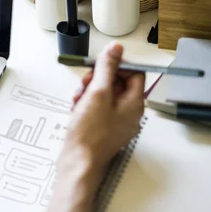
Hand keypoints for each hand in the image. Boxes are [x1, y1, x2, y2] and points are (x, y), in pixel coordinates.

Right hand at [64, 42, 144, 169]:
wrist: (77, 162)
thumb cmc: (89, 132)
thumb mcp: (97, 93)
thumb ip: (107, 68)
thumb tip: (116, 49)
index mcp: (135, 104)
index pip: (134, 73)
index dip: (116, 66)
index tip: (99, 67)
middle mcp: (130, 113)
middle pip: (118, 83)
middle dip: (98, 80)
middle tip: (84, 86)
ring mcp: (117, 122)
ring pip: (105, 95)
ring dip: (89, 91)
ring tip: (77, 100)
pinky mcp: (104, 128)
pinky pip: (98, 108)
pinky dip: (86, 104)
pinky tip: (76, 109)